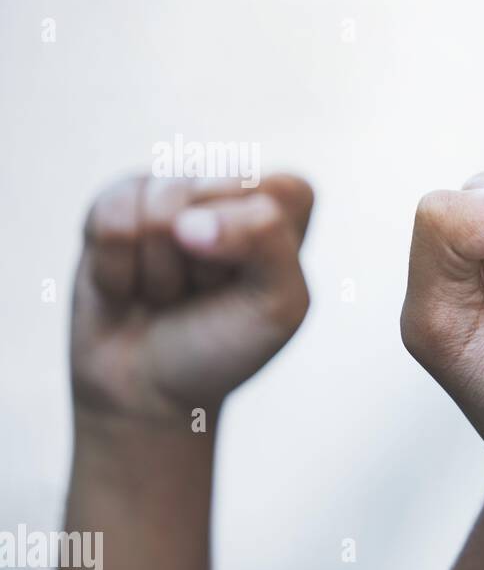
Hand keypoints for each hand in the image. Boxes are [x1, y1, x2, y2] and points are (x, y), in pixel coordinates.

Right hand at [71, 174, 313, 421]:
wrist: (148, 386)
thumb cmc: (226, 343)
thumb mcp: (279, 305)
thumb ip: (266, 240)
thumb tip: (187, 219)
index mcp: (284, 203)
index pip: (278, 189)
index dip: (255, 245)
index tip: (248, 281)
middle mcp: (226, 183)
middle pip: (210, 191)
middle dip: (203, 260)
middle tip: (203, 289)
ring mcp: (167, 188)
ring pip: (157, 206)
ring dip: (159, 270)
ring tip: (167, 290)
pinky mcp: (115, 202)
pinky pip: (112, 219)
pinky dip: (119, 270)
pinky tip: (129, 285)